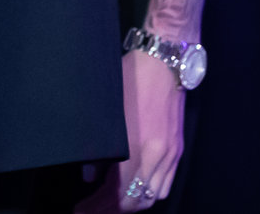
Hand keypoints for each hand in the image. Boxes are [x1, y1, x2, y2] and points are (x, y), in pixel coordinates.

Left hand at [80, 49, 184, 209]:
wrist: (165, 61)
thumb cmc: (131, 79)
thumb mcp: (106, 110)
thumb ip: (98, 147)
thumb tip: (89, 176)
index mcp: (137, 148)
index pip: (118, 195)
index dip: (98, 207)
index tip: (81, 210)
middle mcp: (157, 156)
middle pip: (138, 201)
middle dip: (113, 210)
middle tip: (93, 210)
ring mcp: (170, 153)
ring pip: (155, 195)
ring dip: (133, 204)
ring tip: (112, 204)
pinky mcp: (178, 148)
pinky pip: (166, 182)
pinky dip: (150, 192)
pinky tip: (137, 188)